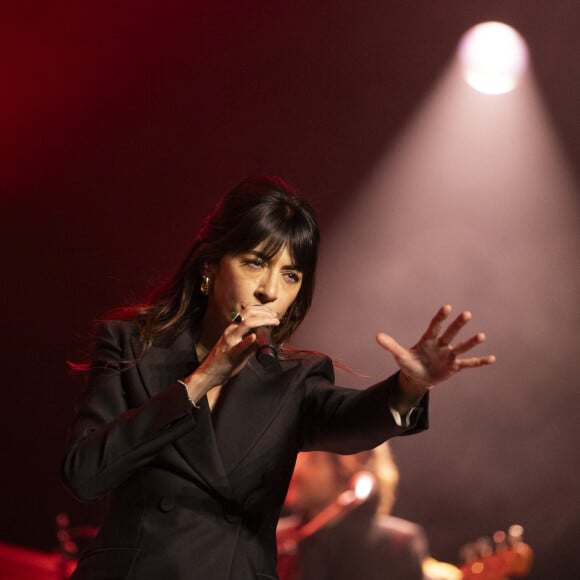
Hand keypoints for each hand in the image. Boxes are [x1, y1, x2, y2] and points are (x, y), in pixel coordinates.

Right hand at [183, 305, 279, 401]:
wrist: (209, 374)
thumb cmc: (224, 362)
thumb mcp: (238, 349)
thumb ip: (249, 344)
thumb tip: (260, 340)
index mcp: (233, 329)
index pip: (247, 312)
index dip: (261, 309)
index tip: (272, 313)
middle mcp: (231, 331)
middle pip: (248, 314)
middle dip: (264, 312)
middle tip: (275, 317)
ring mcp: (229, 341)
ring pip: (245, 324)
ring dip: (261, 320)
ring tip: (272, 322)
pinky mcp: (229, 353)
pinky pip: (238, 345)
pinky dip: (246, 340)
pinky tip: (254, 337)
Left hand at [376, 305, 494, 397]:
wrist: (418, 378)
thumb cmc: (410, 363)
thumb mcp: (399, 355)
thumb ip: (390, 345)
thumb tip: (376, 336)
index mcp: (428, 340)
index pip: (434, 327)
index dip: (440, 317)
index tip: (447, 307)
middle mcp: (441, 345)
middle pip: (450, 333)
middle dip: (458, 325)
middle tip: (467, 314)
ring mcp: (449, 355)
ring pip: (461, 347)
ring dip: (471, 342)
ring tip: (482, 335)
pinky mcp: (454, 367)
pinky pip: (469, 364)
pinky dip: (480, 362)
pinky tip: (492, 358)